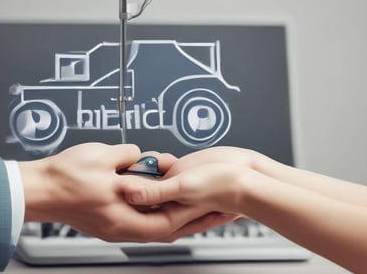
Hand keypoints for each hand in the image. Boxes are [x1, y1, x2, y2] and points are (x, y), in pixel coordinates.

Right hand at [18, 143, 232, 241]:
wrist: (37, 190)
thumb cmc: (62, 179)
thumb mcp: (102, 157)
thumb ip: (128, 156)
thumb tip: (139, 155)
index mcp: (120, 216)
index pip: (166, 222)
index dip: (189, 213)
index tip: (206, 205)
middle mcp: (118, 227)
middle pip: (163, 228)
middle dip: (188, 220)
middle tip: (208, 212)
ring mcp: (111, 226)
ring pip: (151, 226)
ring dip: (172, 217)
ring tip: (190, 207)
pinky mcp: (104, 221)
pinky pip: (138, 221)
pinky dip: (154, 214)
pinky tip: (159, 203)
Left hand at [122, 147, 264, 215]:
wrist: (244, 173)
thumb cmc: (220, 186)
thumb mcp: (183, 187)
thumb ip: (156, 191)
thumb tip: (129, 195)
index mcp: (168, 211)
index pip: (137, 203)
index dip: (127, 190)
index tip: (122, 176)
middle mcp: (169, 200)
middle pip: (140, 189)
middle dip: (137, 176)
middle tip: (137, 167)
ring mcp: (175, 186)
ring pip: (149, 176)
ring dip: (148, 166)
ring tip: (155, 162)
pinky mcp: (181, 173)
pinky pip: (161, 166)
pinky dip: (160, 160)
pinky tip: (164, 157)